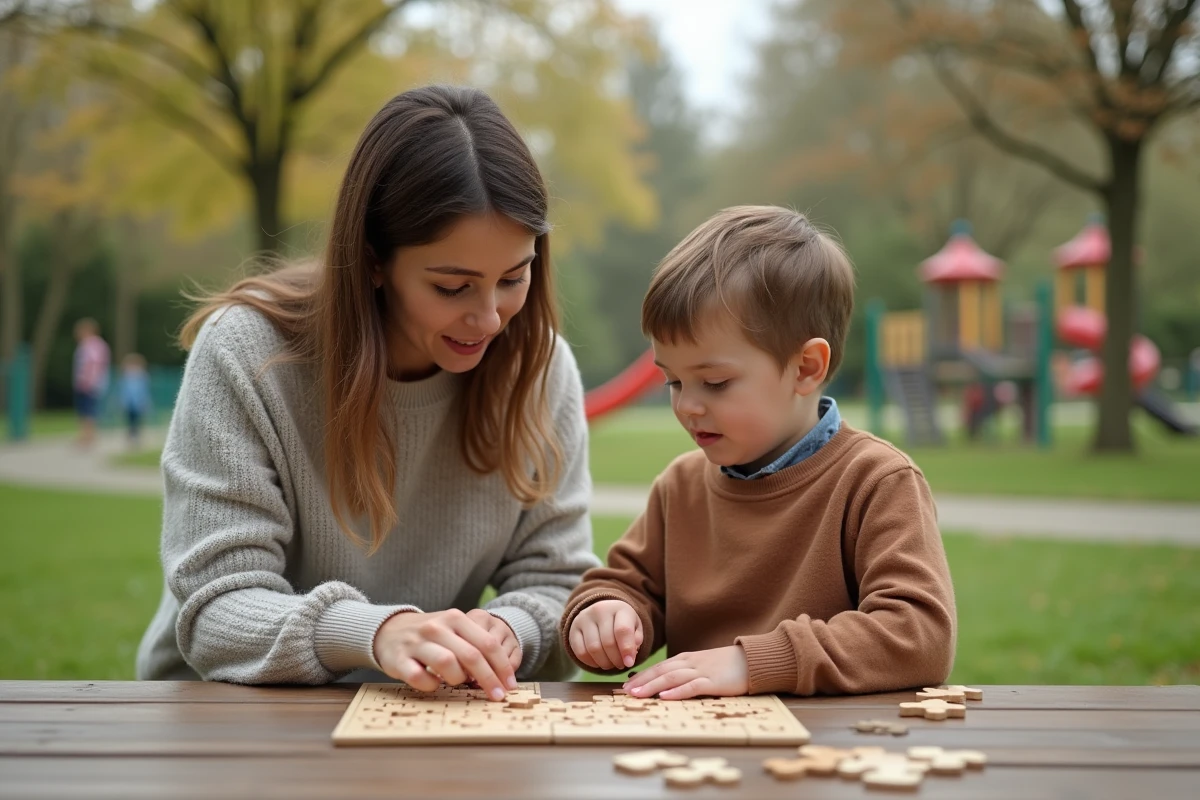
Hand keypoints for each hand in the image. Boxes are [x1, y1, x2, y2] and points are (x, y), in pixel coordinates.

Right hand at [373, 609, 517, 700]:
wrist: (389, 630)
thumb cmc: (431, 635)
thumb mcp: (453, 630)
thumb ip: (476, 645)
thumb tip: (502, 675)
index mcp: (455, 618)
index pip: (487, 643)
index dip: (502, 666)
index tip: (510, 685)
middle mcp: (436, 627)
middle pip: (471, 656)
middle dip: (489, 679)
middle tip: (498, 696)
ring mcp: (416, 643)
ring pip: (447, 664)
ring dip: (458, 679)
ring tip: (457, 682)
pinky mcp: (398, 660)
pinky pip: (419, 677)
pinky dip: (431, 685)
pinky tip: (434, 684)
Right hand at [568, 599, 642, 670]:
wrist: (602, 611)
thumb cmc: (622, 622)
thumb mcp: (635, 626)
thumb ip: (636, 640)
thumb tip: (630, 655)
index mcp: (619, 608)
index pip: (622, 630)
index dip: (626, 649)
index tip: (629, 663)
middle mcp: (600, 610)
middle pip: (608, 642)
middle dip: (616, 659)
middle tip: (621, 665)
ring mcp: (584, 619)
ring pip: (593, 649)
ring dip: (604, 663)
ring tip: (611, 664)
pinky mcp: (573, 629)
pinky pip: (580, 652)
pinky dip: (591, 662)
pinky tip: (598, 662)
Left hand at [622, 645, 749, 699]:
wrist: (752, 659)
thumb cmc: (727, 665)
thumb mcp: (703, 665)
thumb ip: (687, 672)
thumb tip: (668, 685)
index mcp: (687, 659)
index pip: (659, 667)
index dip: (642, 675)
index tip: (627, 685)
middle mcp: (691, 663)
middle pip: (661, 671)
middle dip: (642, 681)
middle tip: (625, 691)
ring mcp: (702, 671)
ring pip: (672, 678)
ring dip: (653, 686)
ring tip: (637, 694)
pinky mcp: (714, 682)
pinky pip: (692, 687)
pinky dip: (677, 692)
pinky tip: (665, 697)